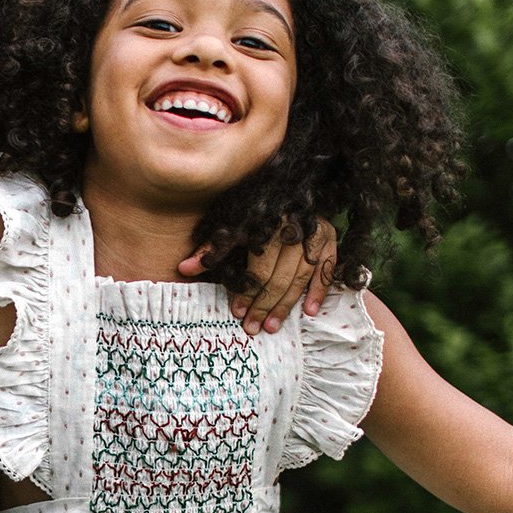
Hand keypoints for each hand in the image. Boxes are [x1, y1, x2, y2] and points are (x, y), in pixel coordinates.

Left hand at [179, 218, 337, 334]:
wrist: (288, 184)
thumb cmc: (254, 210)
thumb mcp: (230, 224)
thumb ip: (211, 248)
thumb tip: (183, 269)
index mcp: (267, 224)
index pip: (258, 267)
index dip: (247, 291)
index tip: (237, 312)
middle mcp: (293, 229)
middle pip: (279, 276)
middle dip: (264, 305)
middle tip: (253, 327)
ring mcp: (315, 234)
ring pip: (301, 277)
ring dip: (286, 304)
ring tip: (272, 326)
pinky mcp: (329, 238)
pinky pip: (327, 268)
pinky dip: (319, 290)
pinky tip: (309, 311)